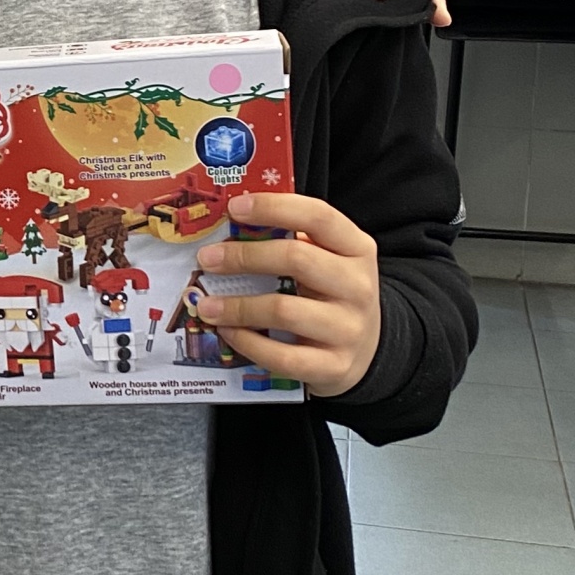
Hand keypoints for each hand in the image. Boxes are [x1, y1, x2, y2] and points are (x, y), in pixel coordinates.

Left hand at [193, 189, 380, 397]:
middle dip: (244, 257)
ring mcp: (349, 328)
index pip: (318, 216)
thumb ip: (291, 240)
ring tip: (206, 305)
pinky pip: (283, 356)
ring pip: (284, 310)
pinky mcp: (335, 366)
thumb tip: (229, 229)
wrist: (368, 349)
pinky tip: (228, 333)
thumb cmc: (332, 293)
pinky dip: (248, 343)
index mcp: (357, 248)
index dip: (274, 208)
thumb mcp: (327, 260)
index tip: (235, 208)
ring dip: (237, 307)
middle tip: (208, 259)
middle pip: (297, 259)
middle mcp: (358, 286)